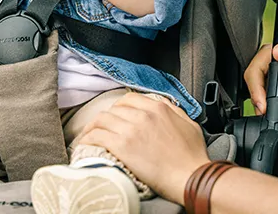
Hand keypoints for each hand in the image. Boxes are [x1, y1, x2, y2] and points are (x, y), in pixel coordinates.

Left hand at [78, 93, 210, 203]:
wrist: (191, 177)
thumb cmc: (192, 157)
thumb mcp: (189, 124)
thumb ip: (174, 111)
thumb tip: (163, 106)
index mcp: (158, 108)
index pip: (129, 99)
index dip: (118, 107)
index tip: (114, 115)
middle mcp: (142, 115)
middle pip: (113, 109)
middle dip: (104, 118)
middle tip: (99, 128)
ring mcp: (130, 130)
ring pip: (101, 120)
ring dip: (91, 128)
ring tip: (87, 136)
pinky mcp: (121, 146)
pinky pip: (97, 136)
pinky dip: (88, 139)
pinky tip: (85, 145)